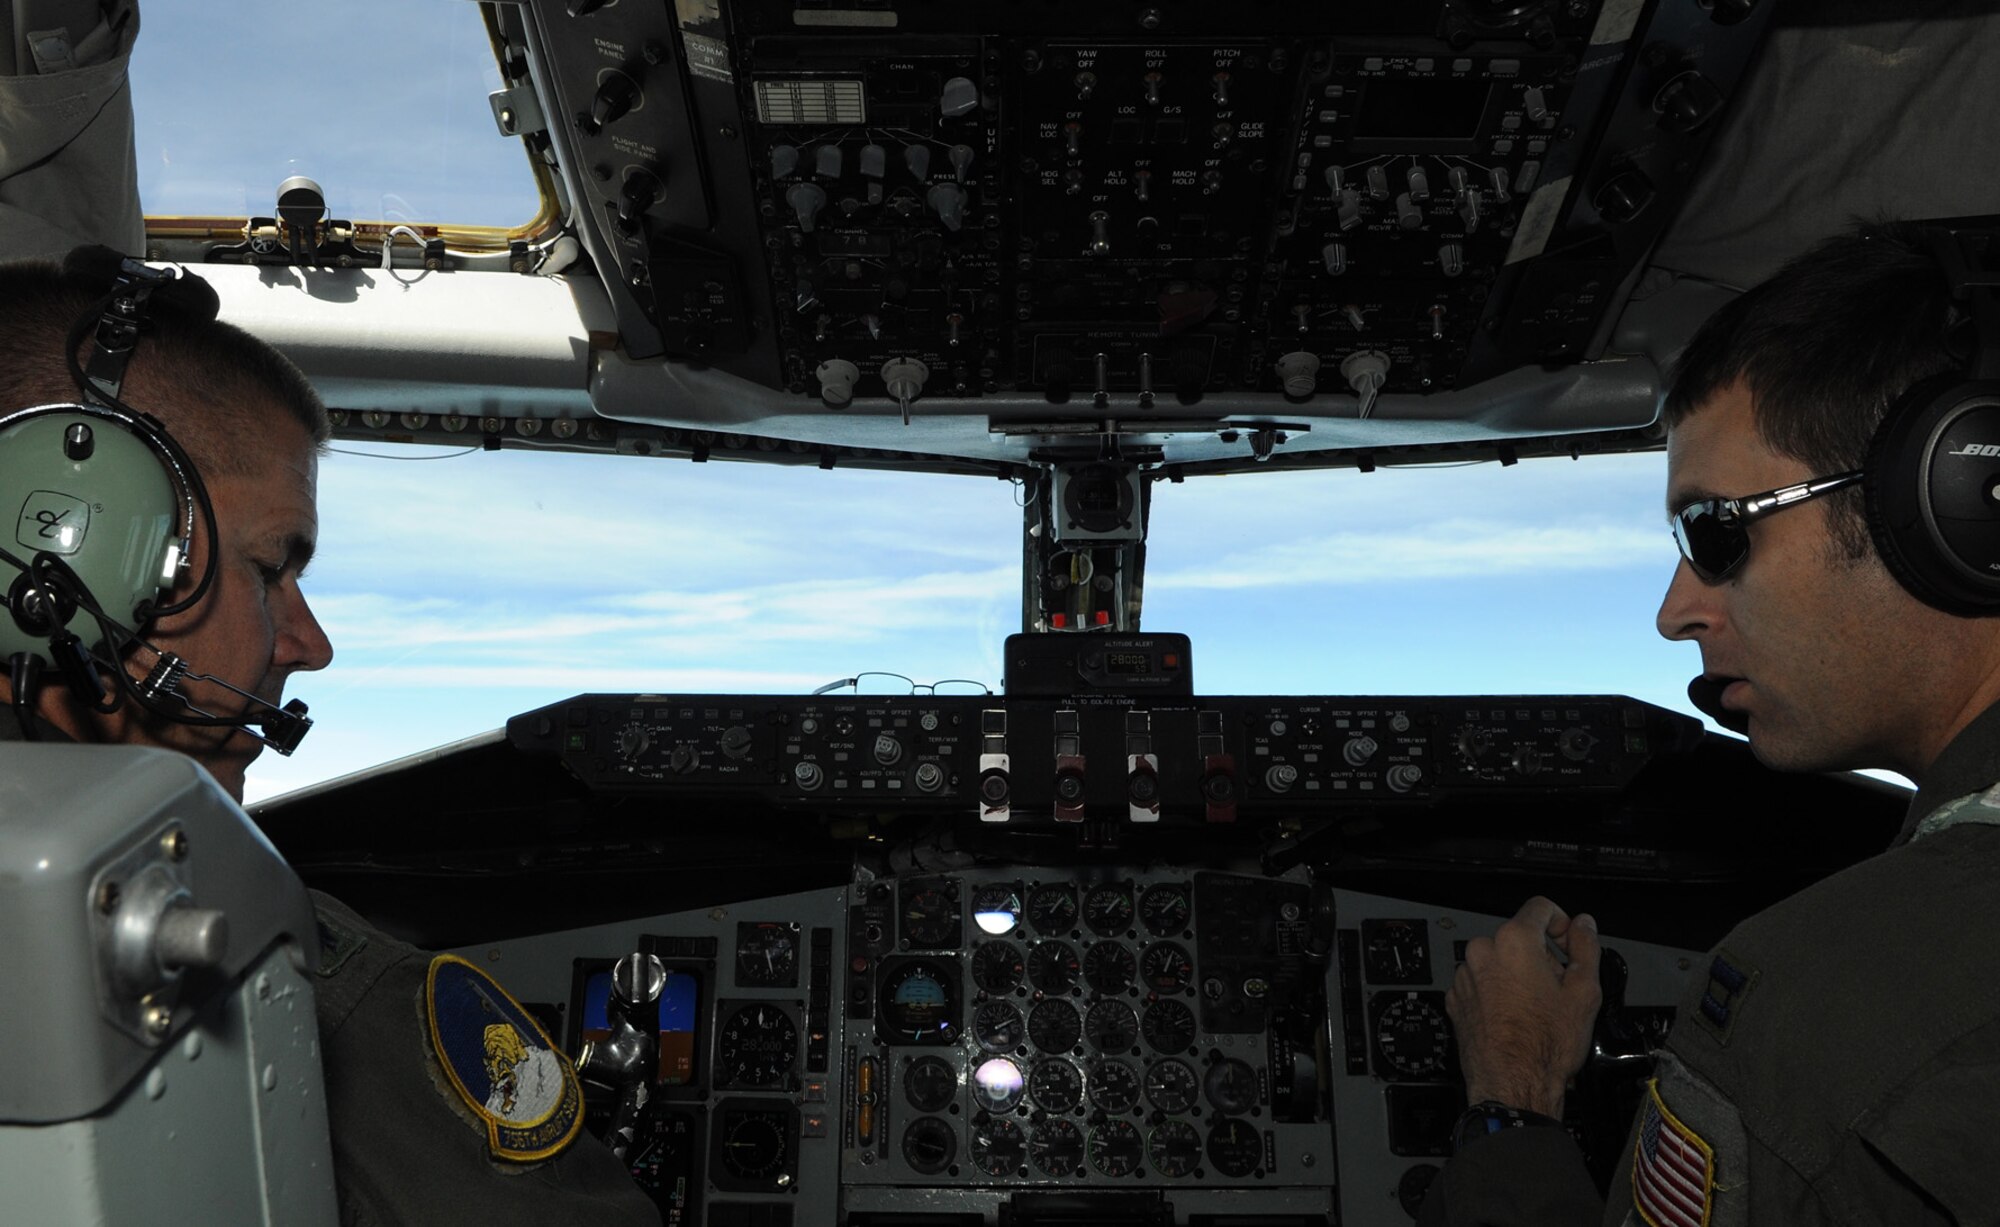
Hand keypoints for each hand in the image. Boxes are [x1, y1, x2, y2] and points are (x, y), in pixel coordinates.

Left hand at [1447, 896, 1601, 1117]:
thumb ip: (1586, 947)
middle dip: (1541, 956)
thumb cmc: (1546, 1044)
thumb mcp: (1584, 991)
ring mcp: (1465, 976)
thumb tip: (1584, 925)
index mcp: (1514, 941)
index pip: (1539, 907)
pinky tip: (1514, 1018)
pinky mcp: (1456, 999)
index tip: (1568, 942)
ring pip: (1498, 961)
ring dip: (1517, 975)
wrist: (1513, 1084)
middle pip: (1518, 938)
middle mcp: (1482, 952)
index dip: (1561, 921)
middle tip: (1557, 988)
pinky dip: (1497, 992)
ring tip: (1535, 1009)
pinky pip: (1481, 983)